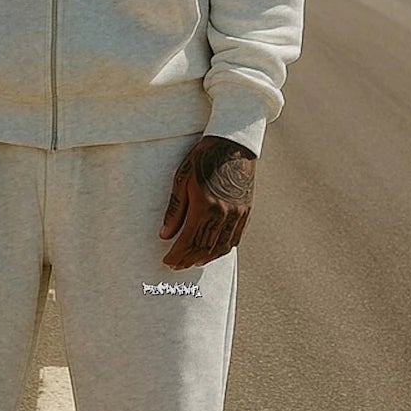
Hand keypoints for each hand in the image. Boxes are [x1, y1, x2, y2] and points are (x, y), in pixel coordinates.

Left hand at [158, 137, 255, 269]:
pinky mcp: (245, 212)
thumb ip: (174, 210)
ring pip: (220, 247)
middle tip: (176, 265)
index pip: (188, 241)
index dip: (176, 255)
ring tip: (191, 262)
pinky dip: (222, 250)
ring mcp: (237, 215)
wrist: (232, 145)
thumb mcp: (181, 180)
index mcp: (205, 206)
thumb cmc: (203, 159)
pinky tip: (212, 252)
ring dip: (204, 258)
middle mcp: (223, 214)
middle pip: (204, 248)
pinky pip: (234, 239)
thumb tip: (165, 234)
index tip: (167, 261)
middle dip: (188, 260)